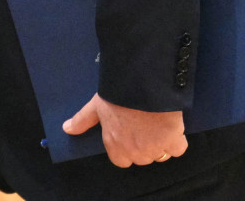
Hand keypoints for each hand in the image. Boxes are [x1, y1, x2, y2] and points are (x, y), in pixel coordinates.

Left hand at [64, 94, 187, 167]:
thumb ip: (82, 120)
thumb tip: (66, 129)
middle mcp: (135, 152)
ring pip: (160, 155)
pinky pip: (178, 149)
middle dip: (145, 145)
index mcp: (115, 146)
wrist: (143, 83)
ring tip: (158, 123)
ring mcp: (154, 149)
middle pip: (143, 158)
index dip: (127, 148)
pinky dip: (177, 139)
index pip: (122, 160)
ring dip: (162, 143)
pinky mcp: (173, 142)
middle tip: (145, 125)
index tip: (131, 134)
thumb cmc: (118, 94)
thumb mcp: (96, 105)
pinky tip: (172, 125)